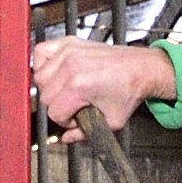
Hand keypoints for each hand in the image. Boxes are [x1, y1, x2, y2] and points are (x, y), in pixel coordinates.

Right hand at [33, 37, 177, 138]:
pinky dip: (43, 63)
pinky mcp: (69, 42)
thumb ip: (85, 134)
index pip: (54, 112)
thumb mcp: (111, 121)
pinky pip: (41, 52)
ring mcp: (68, 52)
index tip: (77, 118)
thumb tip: (66, 139)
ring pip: (40, 77)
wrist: (141, 69)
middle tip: (74, 106)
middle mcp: (70, 67)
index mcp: (79, 86)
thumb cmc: (129, 91)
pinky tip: (56, 72)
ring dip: (50, 87)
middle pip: (45, 96)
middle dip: (58, 106)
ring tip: (67, 90)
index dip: (66, 121)